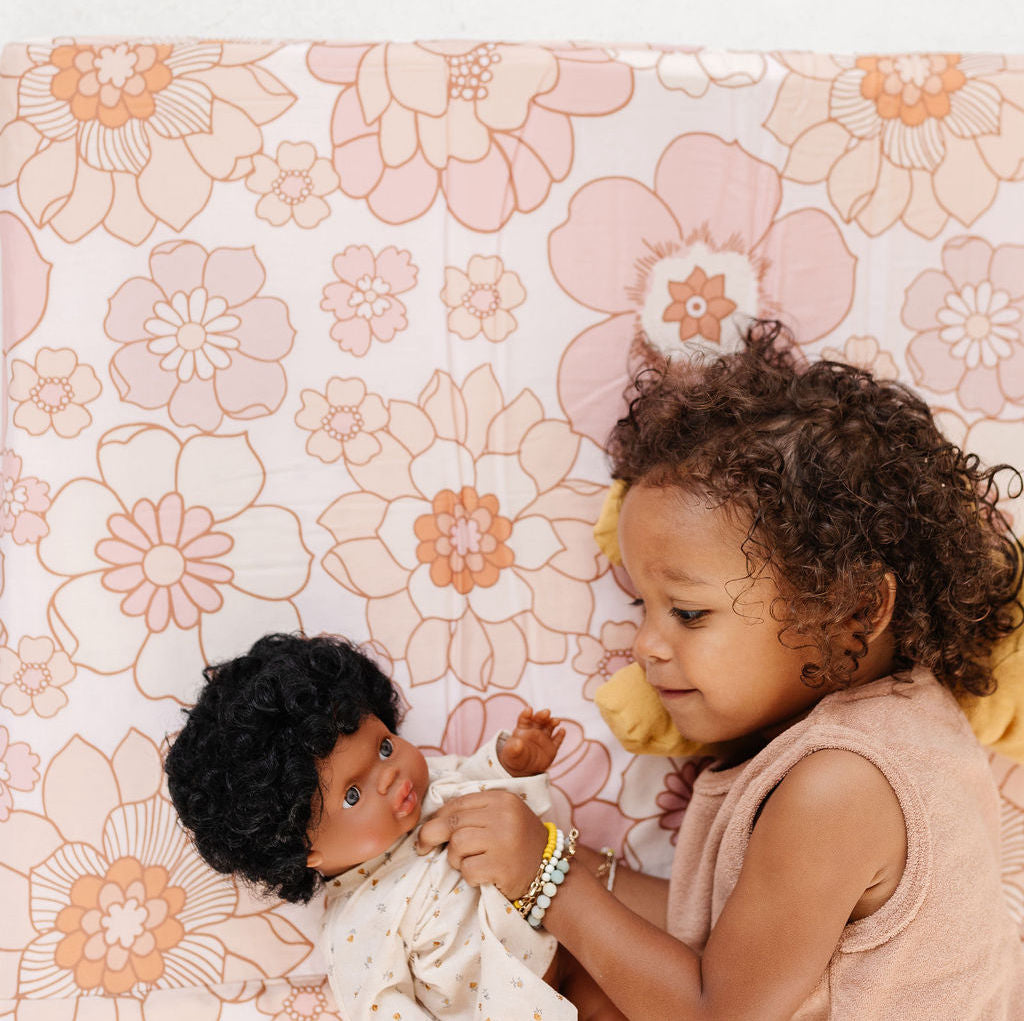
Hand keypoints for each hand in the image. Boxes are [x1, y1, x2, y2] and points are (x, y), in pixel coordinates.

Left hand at [415, 790, 548, 899]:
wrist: (549, 871)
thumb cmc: (519, 843)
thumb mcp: (502, 816)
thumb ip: (474, 813)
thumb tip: (431, 819)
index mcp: (501, 798)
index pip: (458, 803)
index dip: (436, 817)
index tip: (428, 829)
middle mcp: (503, 815)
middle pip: (452, 823)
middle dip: (431, 835)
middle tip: (422, 847)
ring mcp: (503, 840)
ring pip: (457, 845)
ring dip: (456, 859)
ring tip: (471, 863)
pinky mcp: (501, 866)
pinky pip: (468, 869)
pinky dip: (469, 876)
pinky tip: (484, 876)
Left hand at [498, 707, 565, 776]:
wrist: (523, 769)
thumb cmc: (515, 757)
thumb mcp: (511, 754)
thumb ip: (513, 749)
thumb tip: (517, 743)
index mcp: (523, 729)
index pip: (524, 719)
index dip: (526, 714)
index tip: (529, 710)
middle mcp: (535, 730)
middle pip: (538, 720)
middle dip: (542, 715)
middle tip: (546, 712)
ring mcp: (544, 738)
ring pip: (549, 727)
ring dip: (553, 722)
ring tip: (556, 721)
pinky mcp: (552, 747)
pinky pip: (557, 740)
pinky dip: (560, 735)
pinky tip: (562, 731)